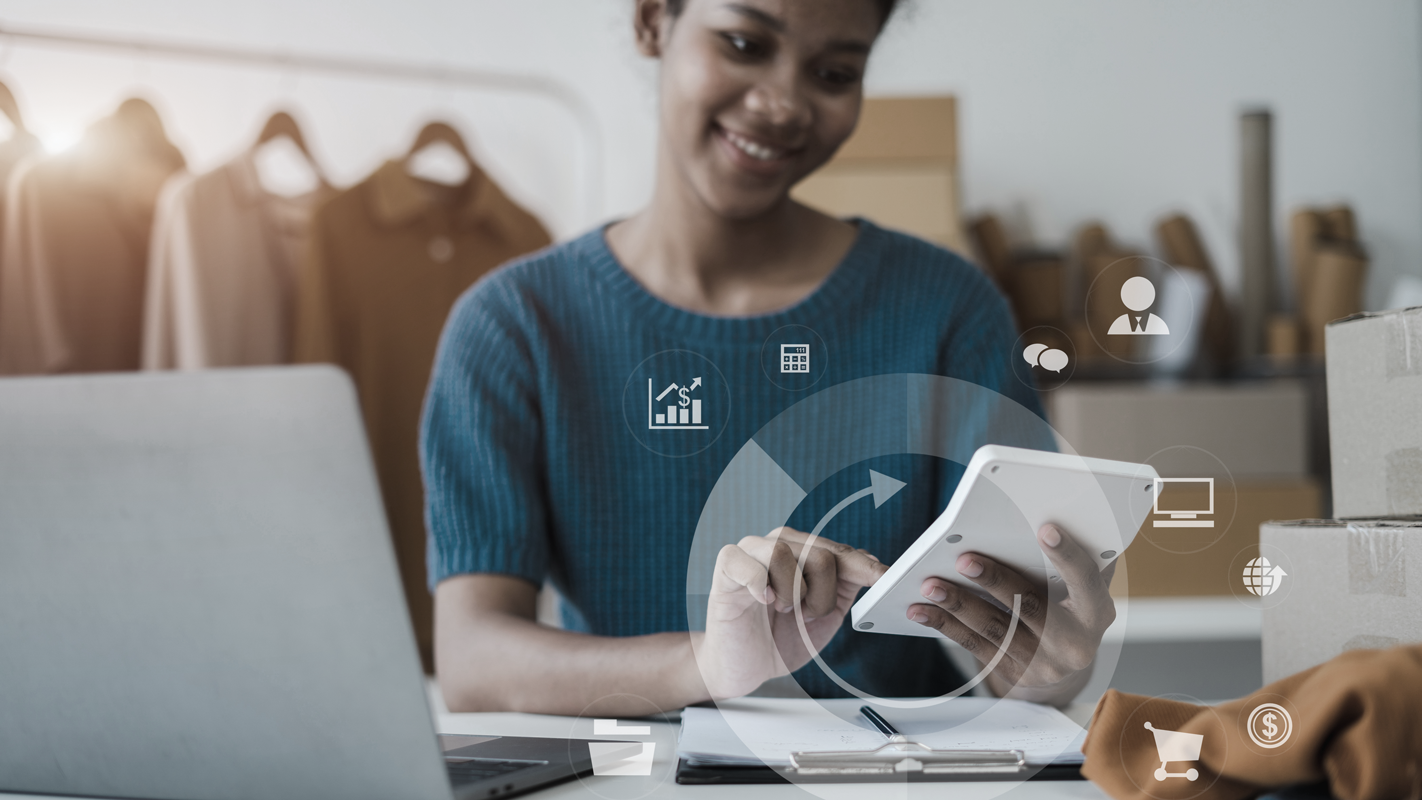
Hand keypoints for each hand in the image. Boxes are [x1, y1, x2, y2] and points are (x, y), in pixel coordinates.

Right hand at [694, 527, 887, 699]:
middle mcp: (777, 545)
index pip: (839, 552)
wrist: (743, 667)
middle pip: (819, 554)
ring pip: (785, 554)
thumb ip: (844, 587)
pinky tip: (763, 600)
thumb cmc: (779, 639)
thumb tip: (868, 559)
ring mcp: (749, 553)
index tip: (886, 578)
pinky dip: (761, 585)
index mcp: (802, 554)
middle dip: (822, 596)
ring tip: (783, 609)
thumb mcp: (823, 616)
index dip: (864, 567)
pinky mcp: (726, 568)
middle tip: (806, 615)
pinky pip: (749, 563)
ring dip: (792, 594)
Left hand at [906, 524, 1115, 704]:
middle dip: (995, 581)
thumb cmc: (1071, 606)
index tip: (1045, 529)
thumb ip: (1078, 557)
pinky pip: (974, 645)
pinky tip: (921, 610)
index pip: (1085, 580)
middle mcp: (1074, 643)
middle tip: (964, 559)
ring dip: (957, 604)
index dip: (1067, 555)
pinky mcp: (1013, 673)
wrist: (1064, 664)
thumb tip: (1059, 512)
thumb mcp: (1084, 585)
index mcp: (1097, 612)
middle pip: (1030, 607)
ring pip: (994, 628)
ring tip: (929, 584)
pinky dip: (945, 625)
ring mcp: (1043, 663)